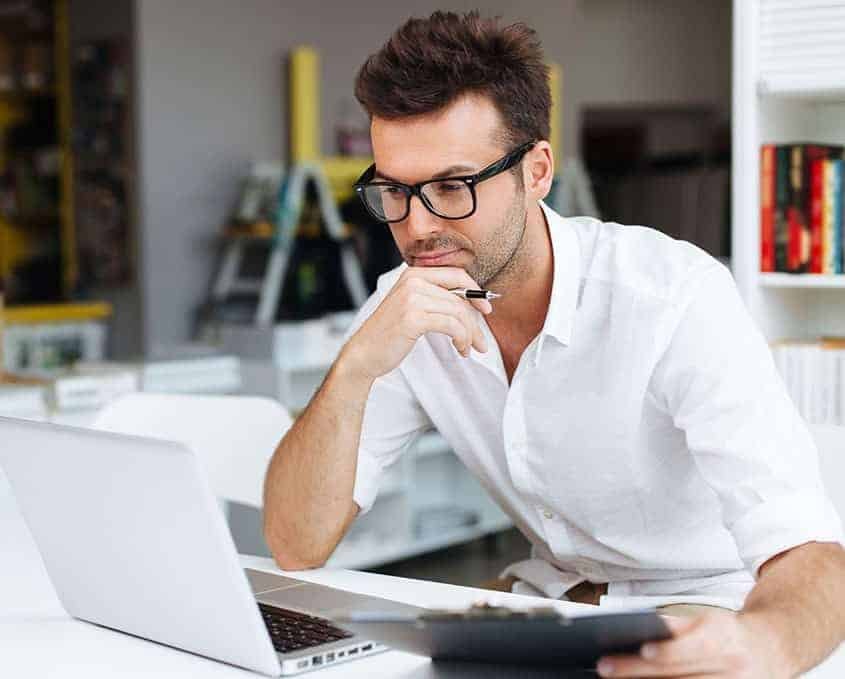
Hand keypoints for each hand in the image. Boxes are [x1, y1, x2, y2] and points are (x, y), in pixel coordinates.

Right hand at [340, 266, 492, 381]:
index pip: (457, 274)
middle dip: (475, 321)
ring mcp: (412, 298)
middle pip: (460, 297)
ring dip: (469, 334)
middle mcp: (413, 282)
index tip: (485, 309)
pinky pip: (452, 325)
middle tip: (481, 340)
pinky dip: (462, 339)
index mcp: (414, 274)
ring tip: (468, 348)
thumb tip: (472, 302)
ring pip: (458, 312)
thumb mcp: (411, 306)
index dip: (476, 291)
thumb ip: (435, 298)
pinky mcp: (413, 318)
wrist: (364, 353)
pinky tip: (460, 349)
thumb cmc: (389, 333)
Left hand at [596, 612, 791, 678]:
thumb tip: (642, 628)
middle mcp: (729, 669)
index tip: (642, 650)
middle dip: (637, 672)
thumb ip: (674, 627)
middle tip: (607, 668)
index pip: (689, 649)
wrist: (770, 650)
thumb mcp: (705, 620)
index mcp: (722, 641)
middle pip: (677, 675)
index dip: (666, 652)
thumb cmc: (731, 634)